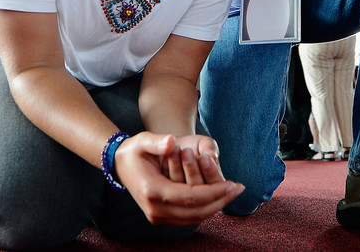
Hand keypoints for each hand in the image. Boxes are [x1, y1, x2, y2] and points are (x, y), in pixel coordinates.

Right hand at [114, 132, 243, 226]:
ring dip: (215, 207)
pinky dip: (205, 210)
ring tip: (232, 193)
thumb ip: (158, 142)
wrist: (120, 165)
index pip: (190, 197)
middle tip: (239, 189)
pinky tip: (218, 198)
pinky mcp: (160, 218)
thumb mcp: (143, 140)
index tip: (233, 184)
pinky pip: (188, 218)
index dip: (214, 192)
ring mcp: (156, 217)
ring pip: (194, 218)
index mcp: (152, 190)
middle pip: (195, 211)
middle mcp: (155, 209)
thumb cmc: (135, 150)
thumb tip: (171, 141)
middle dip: (220, 200)